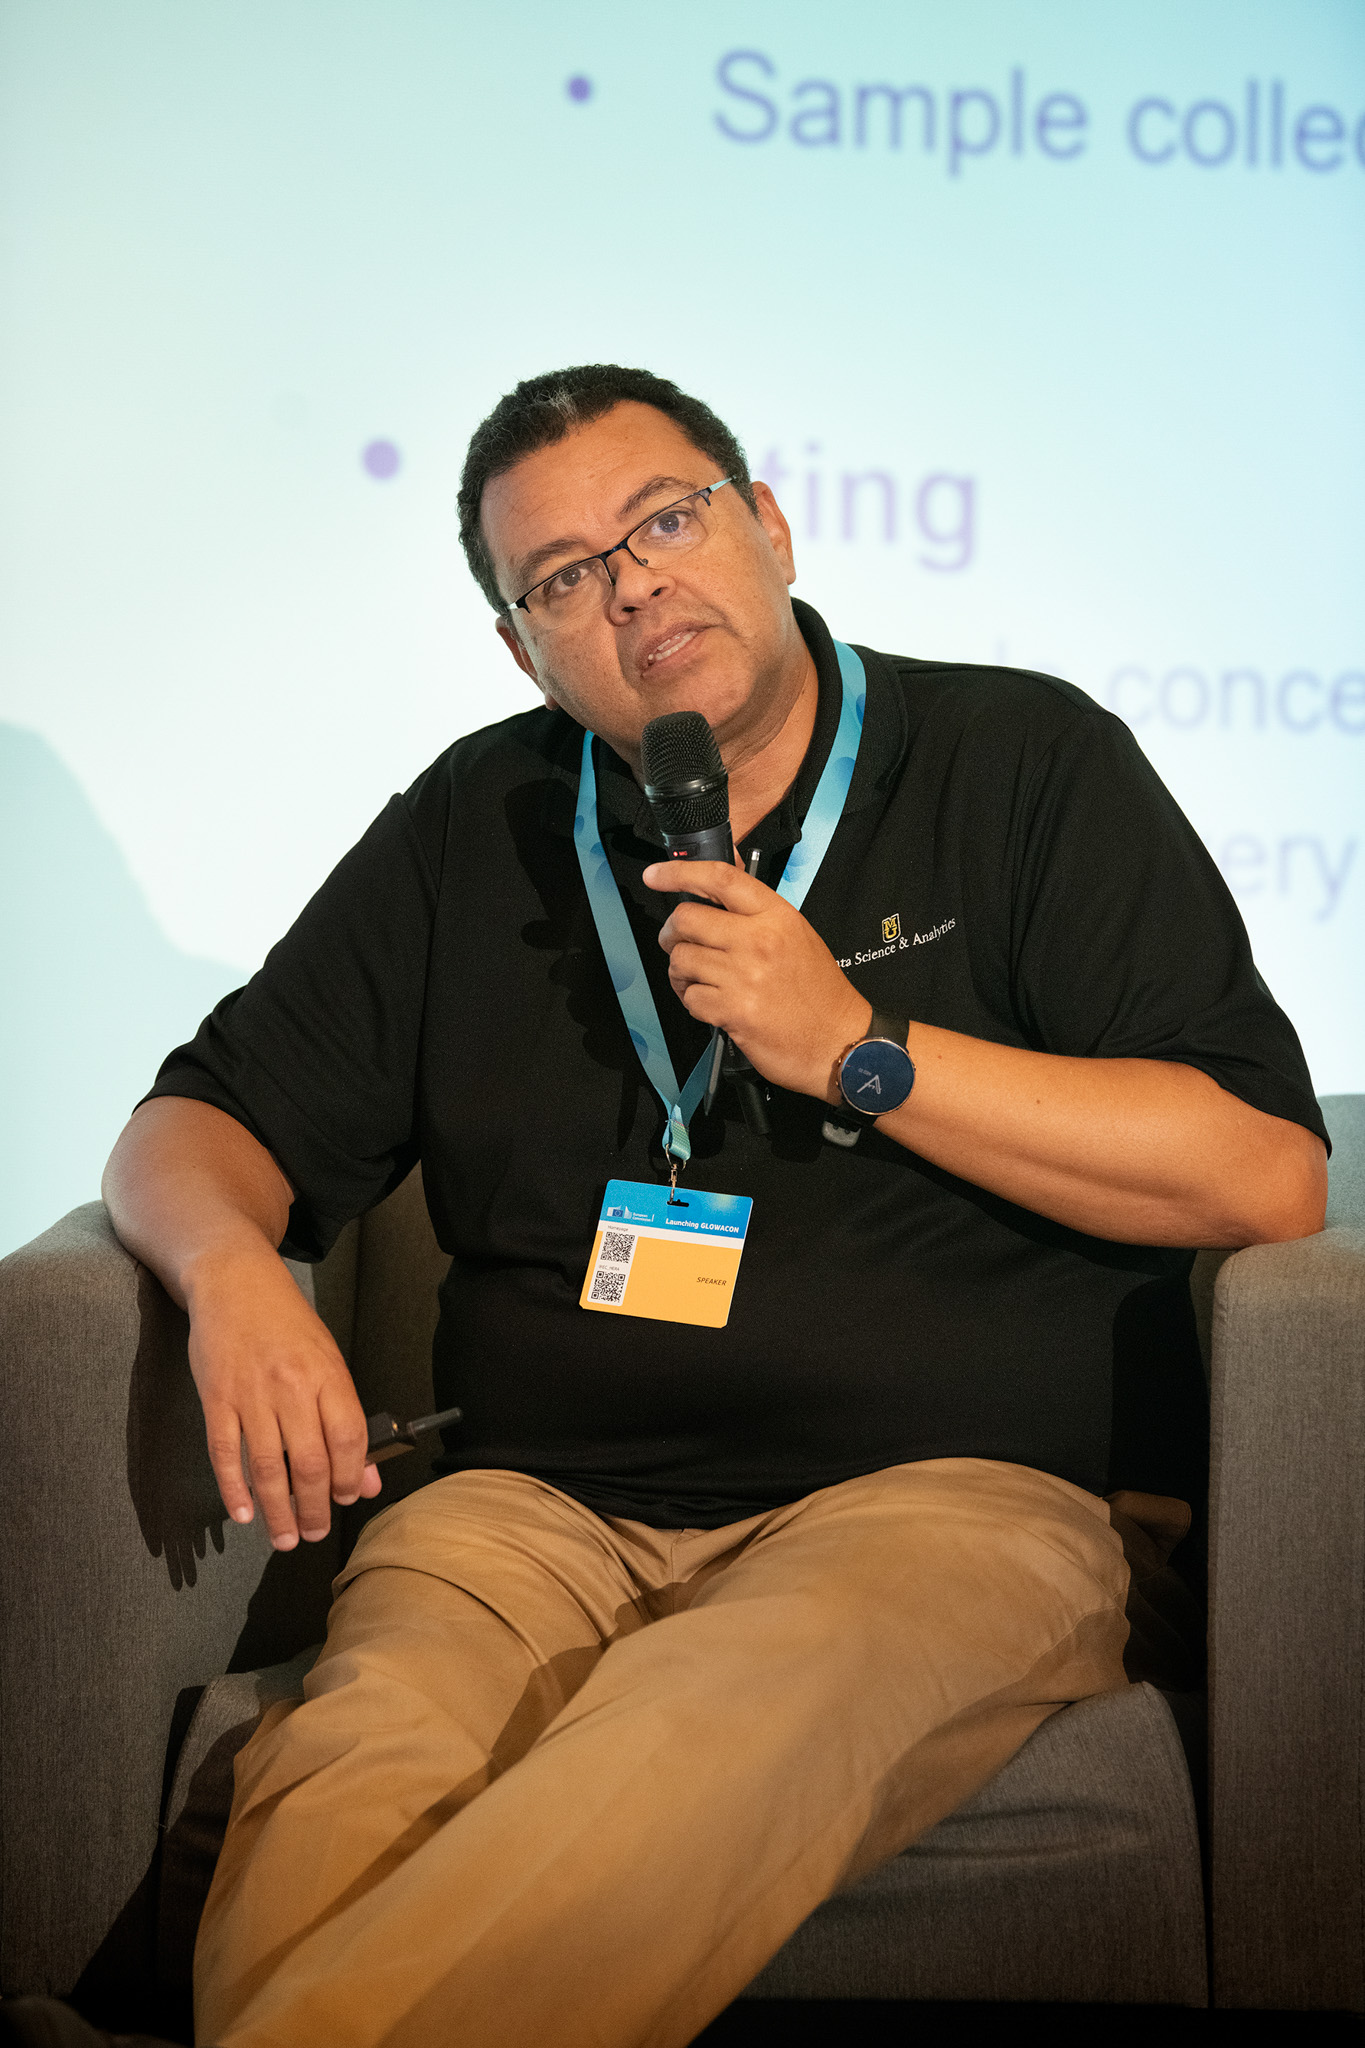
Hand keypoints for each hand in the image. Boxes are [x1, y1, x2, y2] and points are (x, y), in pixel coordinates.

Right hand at [184, 1243, 381, 1549]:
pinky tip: (244, 1514)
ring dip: (277, 1511)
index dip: (351, 1477)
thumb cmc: (288, 1324)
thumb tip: (366, 1478)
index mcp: (328, 1376)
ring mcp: (251, 1395)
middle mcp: (292, 1388)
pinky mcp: (216, 1399)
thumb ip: (345, 1419)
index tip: (346, 1499)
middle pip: (308, 1462)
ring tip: (284, 1538)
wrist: (235, 1282)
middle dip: (314, 1509)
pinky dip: (234, 1489)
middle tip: (314, 1534)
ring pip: (267, 1468)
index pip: (348, 1438)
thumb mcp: (328, 1360)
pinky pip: (225, 1454)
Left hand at [644, 859, 870, 1099]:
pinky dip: (693, 1002)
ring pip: (681, 960)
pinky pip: (690, 997)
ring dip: (681, 973)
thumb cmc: (818, 992)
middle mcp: (758, 940)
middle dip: (672, 934)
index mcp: (776, 916)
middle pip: (686, 919)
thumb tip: (712, 899)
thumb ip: (755, 916)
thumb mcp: (796, 936)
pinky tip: (712, 1005)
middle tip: (678, 945)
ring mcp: (744, 976)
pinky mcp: (733, 1010)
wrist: (840, 1041)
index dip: (679, 873)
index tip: (655, 875)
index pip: (720, 879)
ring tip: (699, 981)